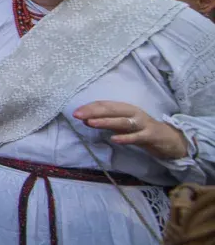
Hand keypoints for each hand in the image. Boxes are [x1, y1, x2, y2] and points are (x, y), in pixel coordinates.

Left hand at [74, 101, 189, 159]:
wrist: (170, 139)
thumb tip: (86, 120)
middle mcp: (133, 113)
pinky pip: (136, 137)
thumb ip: (107, 122)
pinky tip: (114, 139)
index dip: (90, 108)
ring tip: (91, 123)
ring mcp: (142, 124)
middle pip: (111, 110)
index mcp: (126, 108)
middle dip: (93, 112)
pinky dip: (125, 137)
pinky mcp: (150, 135)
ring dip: (105, 122)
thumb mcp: (123, 125)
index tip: (75, 112)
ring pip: (122, 121)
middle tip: (77, 115)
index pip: (105, 105)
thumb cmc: (142, 131)